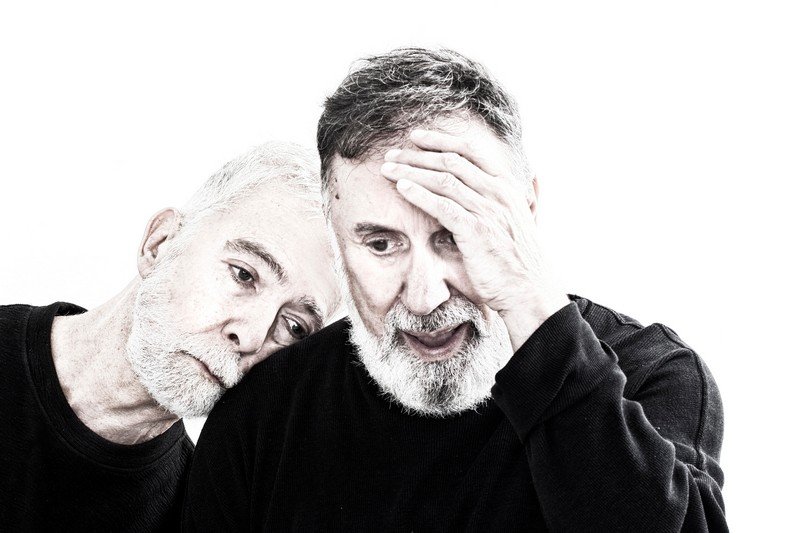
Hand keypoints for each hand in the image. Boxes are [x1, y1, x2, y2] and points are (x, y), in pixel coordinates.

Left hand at [381, 129, 568, 349]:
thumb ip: (526, 198)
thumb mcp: (528, 221)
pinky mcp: (475, 230)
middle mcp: (498, 192)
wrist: (529, 291)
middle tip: (392, 153)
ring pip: (443, 180)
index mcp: (507, 186)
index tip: (416, 138)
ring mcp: (487, 210)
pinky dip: (419, 194)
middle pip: (451, 162)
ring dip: (411, 171)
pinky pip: (442, 206)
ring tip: (388, 169)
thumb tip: (534, 178)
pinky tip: (402, 188)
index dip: (440, 141)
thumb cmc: (523, 261)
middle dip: (418, 155)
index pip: (470, 151)